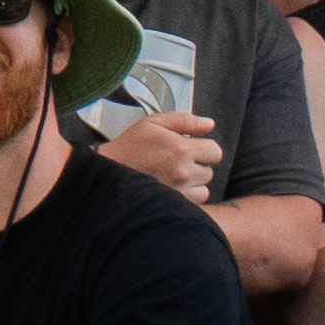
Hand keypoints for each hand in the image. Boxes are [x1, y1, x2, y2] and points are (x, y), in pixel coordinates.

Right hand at [100, 103, 225, 206]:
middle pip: (210, 169)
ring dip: (194, 181)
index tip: (191, 148)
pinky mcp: (175, 203)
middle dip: (198, 164)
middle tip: (177, 161)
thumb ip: (185, 121)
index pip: (214, 151)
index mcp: (180, 149)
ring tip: (175, 174)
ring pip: (204, 186)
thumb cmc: (130, 147)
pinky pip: (196, 200)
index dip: (204, 148)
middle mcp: (183, 171)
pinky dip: (189, 194)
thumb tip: (209, 124)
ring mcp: (180, 190)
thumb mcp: (153, 123)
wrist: (109, 174)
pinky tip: (174, 186)